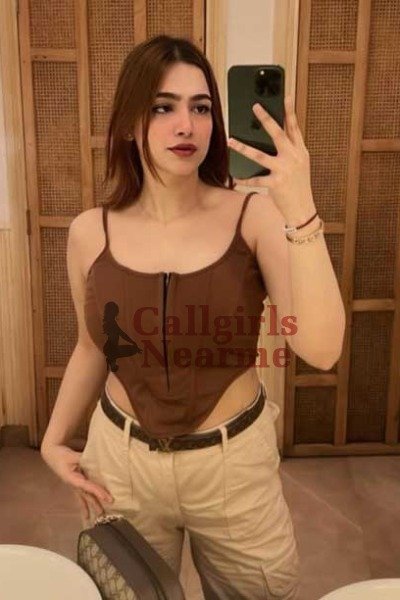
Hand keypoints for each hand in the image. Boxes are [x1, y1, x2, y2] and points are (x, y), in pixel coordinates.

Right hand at [40, 443, 113, 519]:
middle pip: (86, 496)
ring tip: (95, 517)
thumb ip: (84, 458)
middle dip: (95, 504)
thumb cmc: (61, 454)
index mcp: (72, 479)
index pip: (88, 487)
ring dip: (90, 506)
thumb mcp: (72, 455)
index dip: (98, 492)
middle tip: (104, 514)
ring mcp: (73, 485)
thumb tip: (98, 460)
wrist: (51, 454)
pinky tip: (86, 511)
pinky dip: (84, 502)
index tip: (108, 498)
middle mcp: (73, 484)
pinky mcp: (74, 483)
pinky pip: (81, 494)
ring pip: (83, 497)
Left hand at [227, 96, 314, 221]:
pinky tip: (236, 178)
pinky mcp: (276, 183)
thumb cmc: (299, 187)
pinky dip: (245, 179)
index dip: (290, 111)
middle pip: (278, 134)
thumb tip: (275, 137)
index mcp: (300, 151)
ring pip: (260, 155)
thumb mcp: (299, 165)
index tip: (287, 96)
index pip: (295, 128)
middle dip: (266, 119)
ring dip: (243, 148)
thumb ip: (290, 151)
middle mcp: (294, 158)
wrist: (303, 209)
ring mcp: (285, 170)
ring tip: (231, 140)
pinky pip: (256, 179)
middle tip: (255, 106)